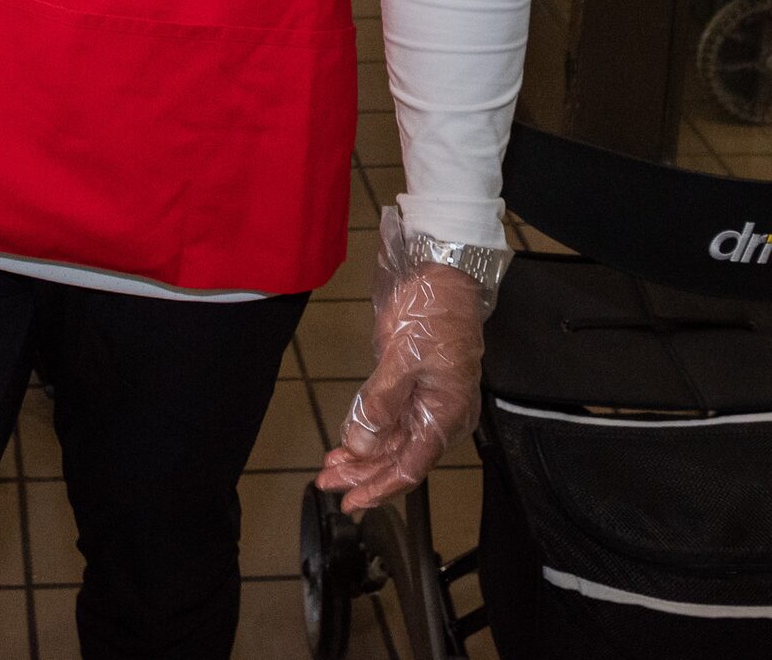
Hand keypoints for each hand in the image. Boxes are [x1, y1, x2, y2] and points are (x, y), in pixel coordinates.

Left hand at [316, 211, 494, 515]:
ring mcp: (423, 396)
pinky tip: (346, 440)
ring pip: (391, 439)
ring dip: (361, 455)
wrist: (440, 270)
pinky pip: (387, 417)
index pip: (410, 465)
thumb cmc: (433, 311)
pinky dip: (365, 431)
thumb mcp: (404, 358)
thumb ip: (382, 404)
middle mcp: (437, 412)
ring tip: (329, 468)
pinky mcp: (408, 379)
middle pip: (398, 456)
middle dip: (362, 473)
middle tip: (326, 483)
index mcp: (445, 412)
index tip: (351, 502)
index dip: (379, 487)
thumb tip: (362, 446)